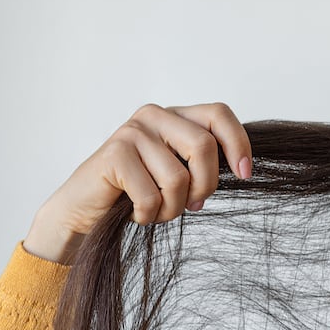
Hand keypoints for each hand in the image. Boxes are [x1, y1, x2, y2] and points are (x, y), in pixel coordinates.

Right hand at [23, 102, 251, 264]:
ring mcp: (132, 132)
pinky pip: (151, 195)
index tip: (245, 174)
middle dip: (205, 185)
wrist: (84, 212)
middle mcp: (154, 116)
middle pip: (204, 146)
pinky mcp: (114, 154)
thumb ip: (203, 163)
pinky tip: (136, 214)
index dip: (238, 143)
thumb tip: (241, 167)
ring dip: (173, 209)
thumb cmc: (137, 194)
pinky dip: (149, 215)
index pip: (219, 114)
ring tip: (157, 211)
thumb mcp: (178, 174)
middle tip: (193, 205)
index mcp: (175, 117)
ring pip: (178, 178)